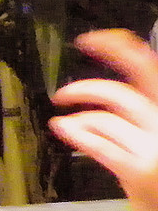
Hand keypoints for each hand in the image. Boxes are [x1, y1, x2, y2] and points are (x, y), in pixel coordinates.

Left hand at [50, 29, 157, 210]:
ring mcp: (157, 149)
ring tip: (64, 114)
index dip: (121, 48)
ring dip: (80, 111)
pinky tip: (63, 127)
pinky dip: (77, 130)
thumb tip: (109, 92)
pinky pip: (99, 142)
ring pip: (108, 115)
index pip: (150, 69)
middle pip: (130, 87)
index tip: (94, 39)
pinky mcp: (138, 172)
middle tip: (65, 87)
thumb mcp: (157, 141)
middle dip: (93, 80)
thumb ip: (143, 116)